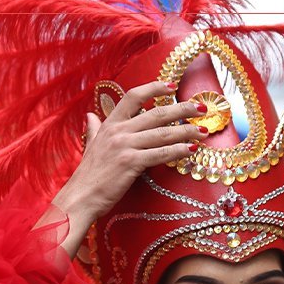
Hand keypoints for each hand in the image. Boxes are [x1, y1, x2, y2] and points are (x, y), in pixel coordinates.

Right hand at [50, 81, 208, 257]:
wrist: (80, 197)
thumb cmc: (88, 175)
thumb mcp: (90, 145)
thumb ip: (94, 129)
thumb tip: (90, 116)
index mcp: (110, 124)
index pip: (133, 96)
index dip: (154, 88)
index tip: (172, 86)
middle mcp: (118, 131)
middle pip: (156, 113)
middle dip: (182, 109)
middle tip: (201, 108)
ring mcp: (125, 146)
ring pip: (163, 133)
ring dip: (186, 131)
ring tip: (203, 130)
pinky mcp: (131, 163)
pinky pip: (161, 154)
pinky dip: (178, 151)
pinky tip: (192, 150)